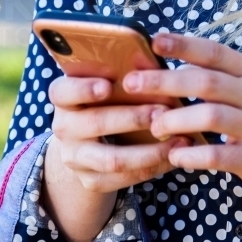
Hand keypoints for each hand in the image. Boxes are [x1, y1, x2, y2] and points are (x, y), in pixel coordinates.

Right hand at [48, 74, 192, 193]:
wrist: (86, 141)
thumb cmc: (105, 101)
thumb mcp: (105, 84)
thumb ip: (122, 75)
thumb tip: (150, 60)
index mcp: (64, 97)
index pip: (63, 91)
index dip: (84, 88)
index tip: (107, 85)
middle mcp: (64, 128)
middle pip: (95, 124)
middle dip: (132, 118)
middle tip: (163, 111)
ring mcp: (75, 157)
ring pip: (112, 159)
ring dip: (149, 150)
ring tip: (179, 140)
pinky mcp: (90, 181)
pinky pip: (124, 179)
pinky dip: (153, 168)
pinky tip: (174, 156)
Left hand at [123, 33, 241, 241]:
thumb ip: (213, 77)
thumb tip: (161, 66)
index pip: (213, 52)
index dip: (183, 44)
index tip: (153, 42)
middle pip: (206, 81)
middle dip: (164, 81)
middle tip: (131, 84)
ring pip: (212, 116)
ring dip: (176, 120)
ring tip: (153, 127)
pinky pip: (219, 154)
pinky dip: (192, 154)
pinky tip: (174, 155)